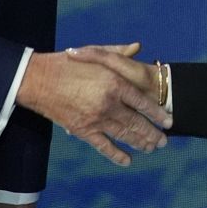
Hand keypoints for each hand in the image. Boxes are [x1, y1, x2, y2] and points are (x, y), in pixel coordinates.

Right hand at [17, 42, 170, 165]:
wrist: (38, 80)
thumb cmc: (67, 63)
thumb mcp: (94, 52)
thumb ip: (118, 52)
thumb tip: (137, 47)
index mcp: (114, 82)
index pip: (142, 102)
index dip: (157, 113)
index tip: (168, 121)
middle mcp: (108, 103)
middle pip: (137, 122)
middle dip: (152, 133)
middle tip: (163, 141)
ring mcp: (96, 119)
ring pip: (124, 135)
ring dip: (140, 143)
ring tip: (152, 148)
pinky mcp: (83, 130)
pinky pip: (104, 146)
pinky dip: (117, 155)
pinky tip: (128, 160)